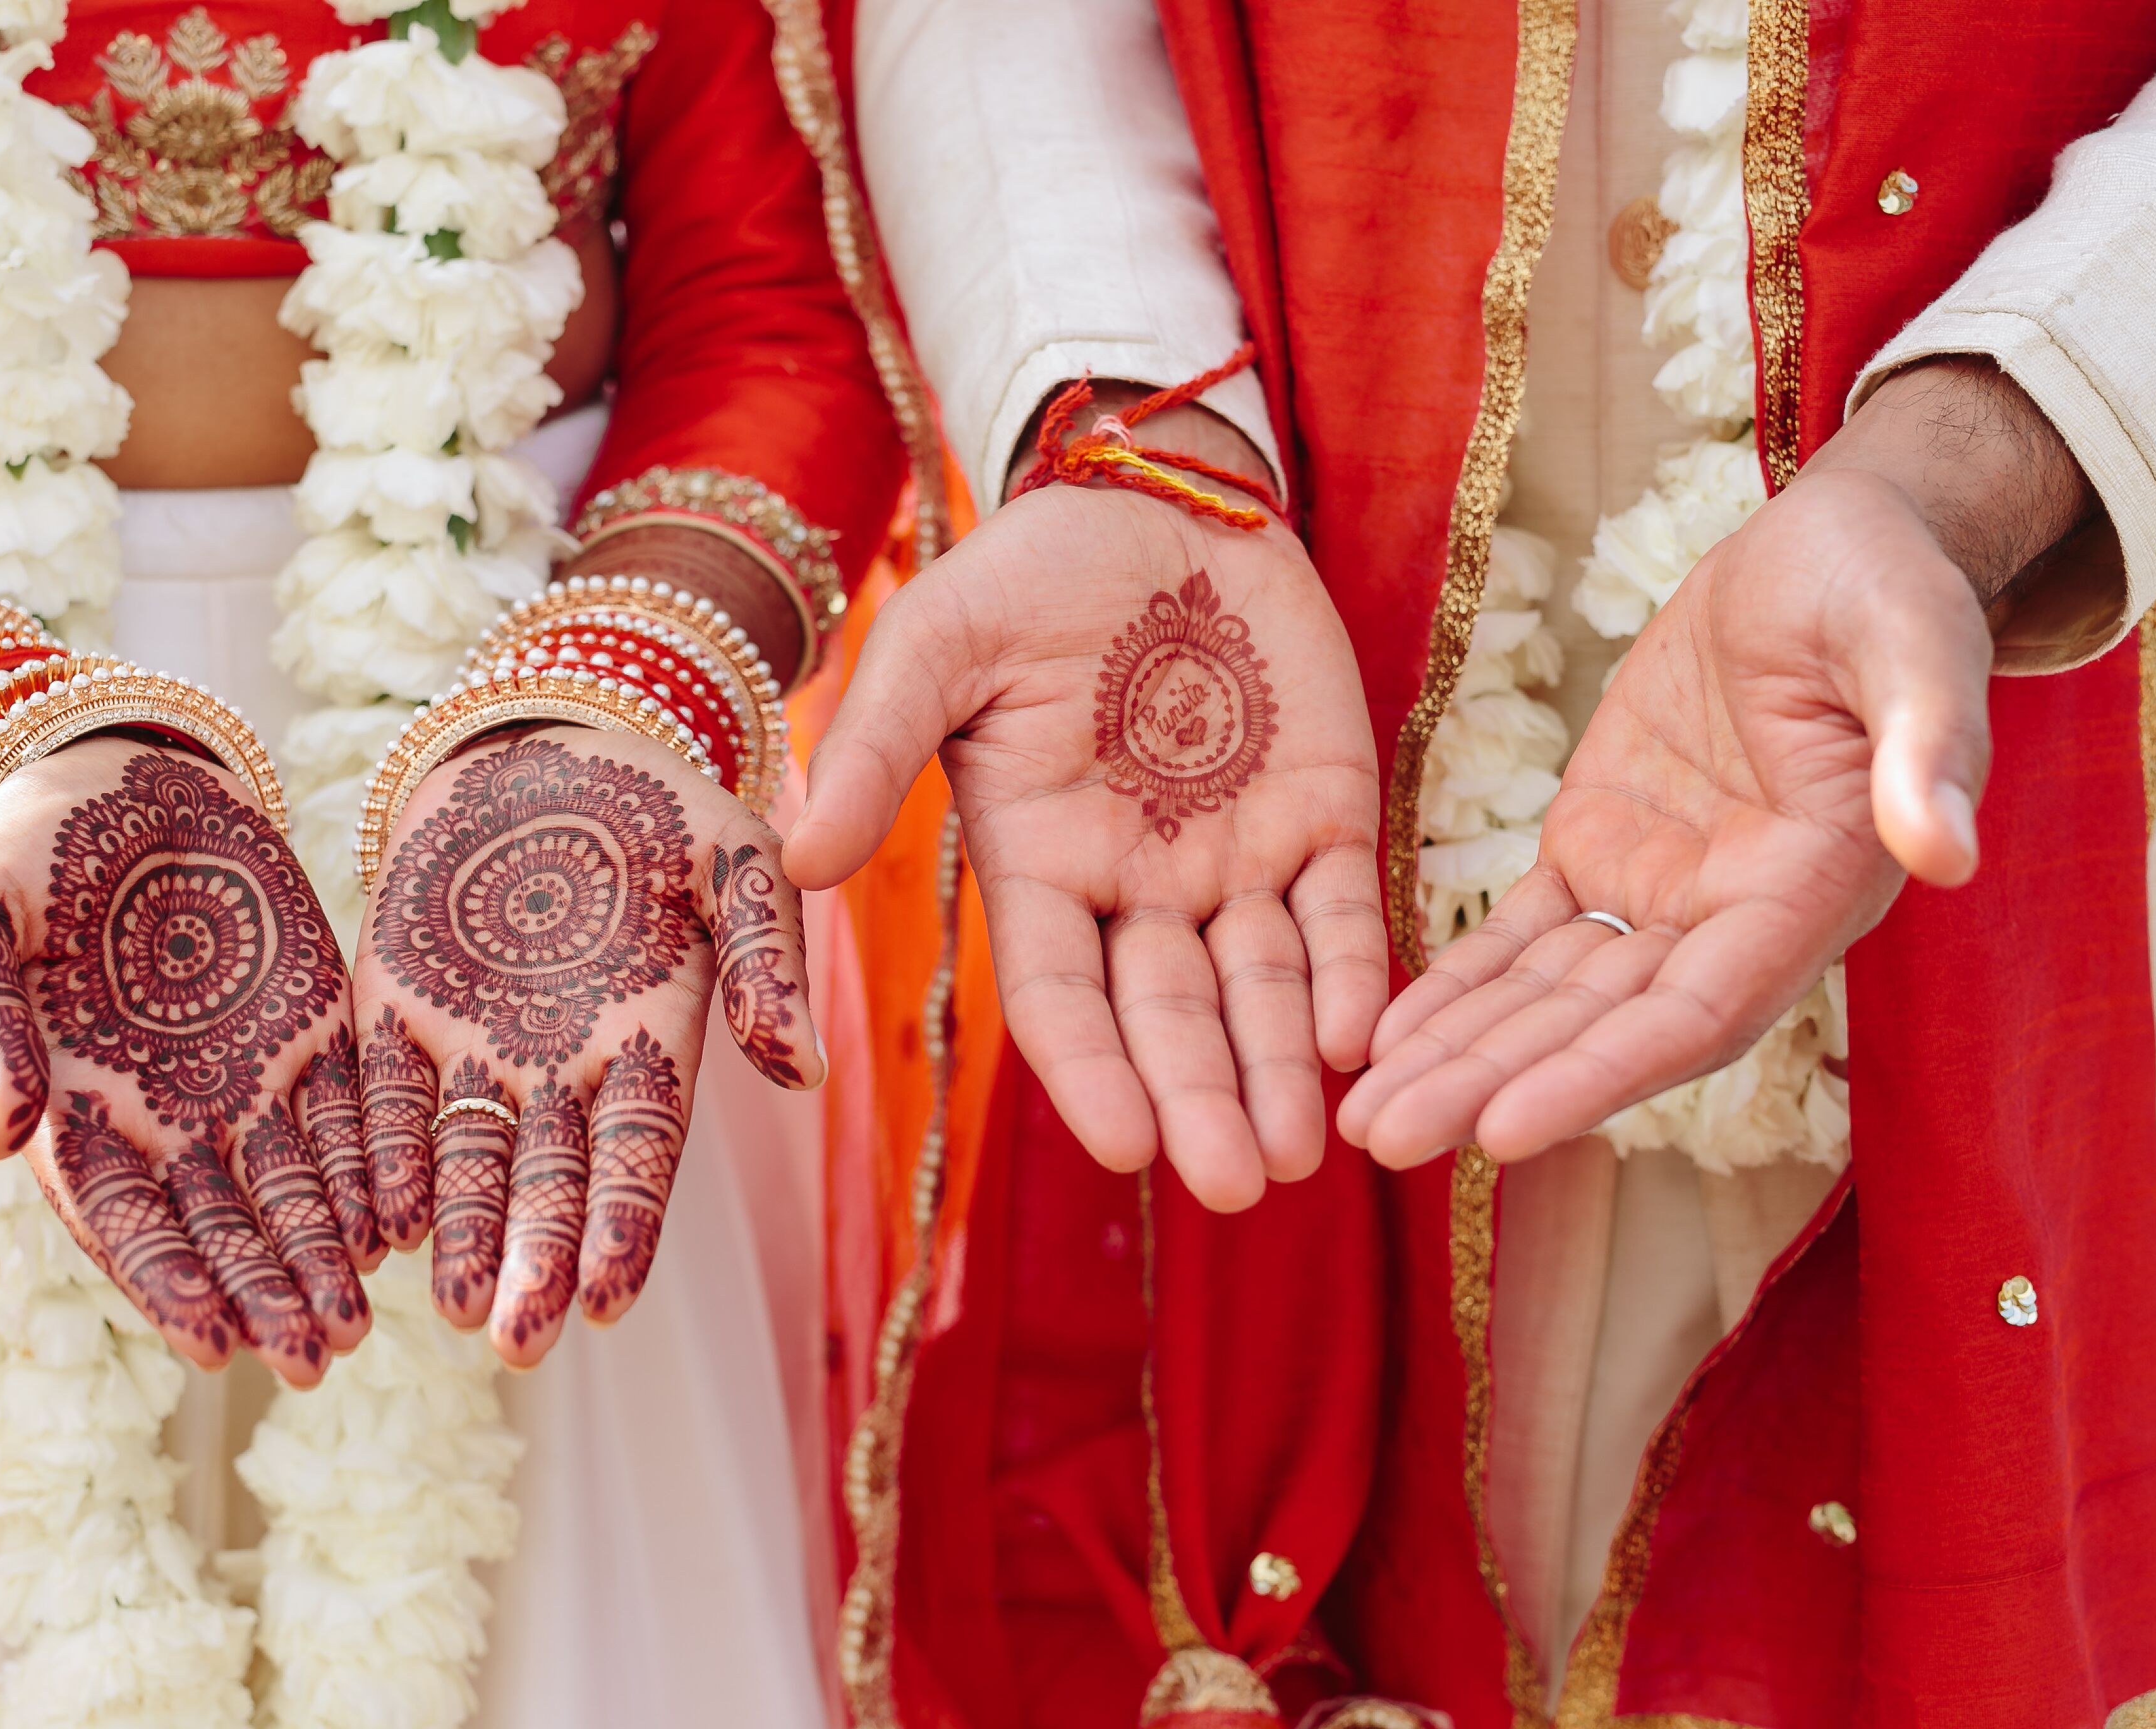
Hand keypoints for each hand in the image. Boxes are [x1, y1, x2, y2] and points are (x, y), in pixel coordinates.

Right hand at [0, 737, 379, 1387]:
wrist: (114, 775)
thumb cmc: (17, 852)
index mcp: (77, 1109)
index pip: (125, 1220)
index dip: (168, 1284)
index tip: (211, 1347)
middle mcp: (168, 1116)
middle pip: (222, 1228)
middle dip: (266, 1295)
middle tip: (315, 1359)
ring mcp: (247, 1077)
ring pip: (295, 1191)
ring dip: (326, 1257)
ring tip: (362, 1322)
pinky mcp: (314, 1028)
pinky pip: (354, 1112)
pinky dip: (376, 1169)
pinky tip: (406, 1223)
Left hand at [350, 725, 819, 1366]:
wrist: (542, 742)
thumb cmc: (657, 805)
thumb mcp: (736, 858)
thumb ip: (768, 956)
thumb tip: (806, 1071)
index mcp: (648, 1042)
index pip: (637, 1155)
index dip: (623, 1227)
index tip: (609, 1298)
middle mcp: (559, 1068)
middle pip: (549, 1184)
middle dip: (535, 1262)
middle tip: (518, 1345)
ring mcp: (473, 1044)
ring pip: (464, 1161)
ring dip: (459, 1235)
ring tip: (450, 1308)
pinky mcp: (394, 1009)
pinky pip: (384, 1096)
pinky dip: (382, 1156)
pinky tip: (377, 1219)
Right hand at [787, 449, 1385, 1213]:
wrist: (1152, 499)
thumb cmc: (1026, 575)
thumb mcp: (932, 644)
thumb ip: (874, 748)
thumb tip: (792, 862)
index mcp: (1040, 865)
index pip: (1059, 998)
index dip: (1089, 1071)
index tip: (1123, 1144)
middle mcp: (1138, 887)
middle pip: (1168, 1019)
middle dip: (1200, 1103)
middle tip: (1239, 1183)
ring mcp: (1236, 857)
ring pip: (1261, 990)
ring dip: (1283, 1069)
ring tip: (1307, 1150)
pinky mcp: (1325, 813)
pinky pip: (1343, 913)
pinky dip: (1356, 974)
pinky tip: (1363, 1033)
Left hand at [1339, 361, 2100, 1166]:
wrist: (1831, 548)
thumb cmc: (1887, 587)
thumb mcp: (1914, 641)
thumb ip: (1928, 745)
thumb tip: (1946, 853)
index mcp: (1811, 892)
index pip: (1697, 1014)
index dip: (1600, 1075)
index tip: (1503, 1133)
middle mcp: (1734, 919)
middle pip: (1601, 1030)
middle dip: (1492, 1087)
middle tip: (1381, 1140)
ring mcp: (1662, 891)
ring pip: (1548, 998)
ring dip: (1459, 1057)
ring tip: (1363, 1118)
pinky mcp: (1602, 847)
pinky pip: (1519, 936)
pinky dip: (1457, 986)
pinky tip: (1387, 1037)